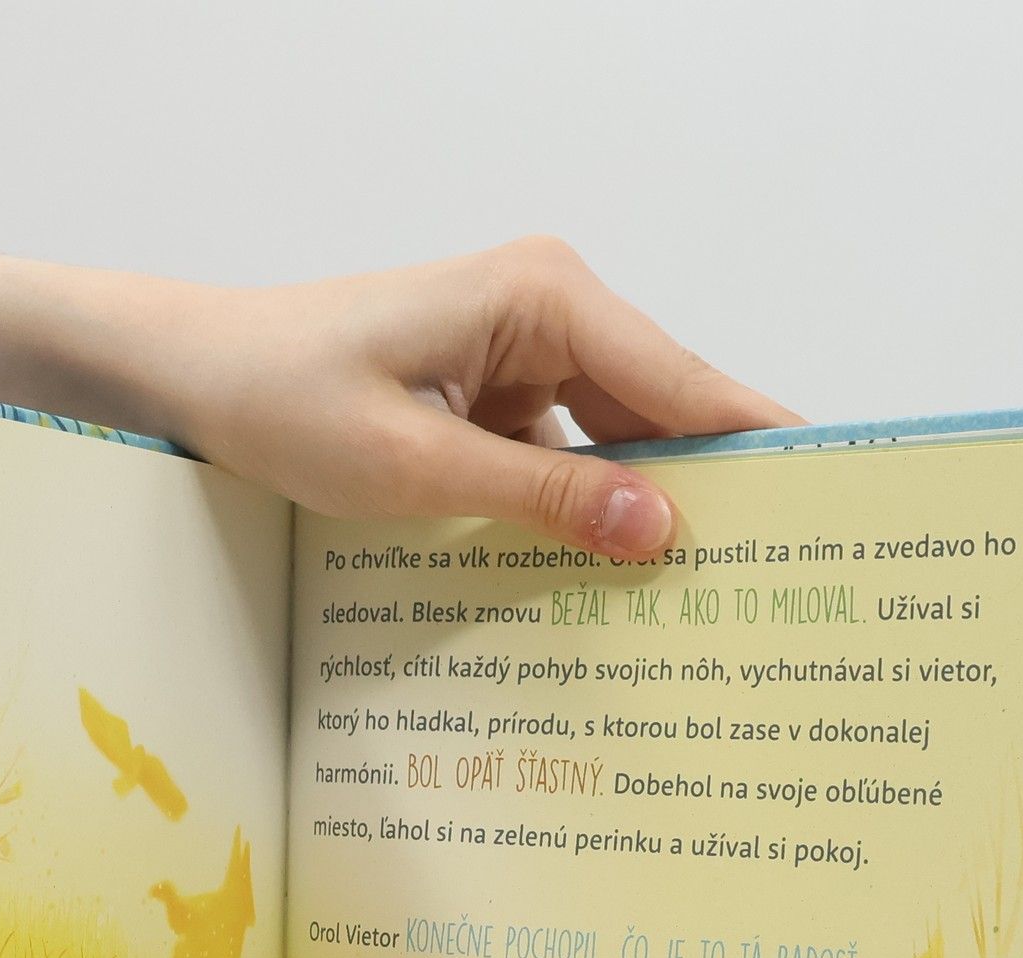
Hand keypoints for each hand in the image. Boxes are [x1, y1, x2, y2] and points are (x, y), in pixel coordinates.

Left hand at [151, 237, 801, 558]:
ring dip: (649, 510)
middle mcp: (551, 309)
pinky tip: (614, 578)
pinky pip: (572, 456)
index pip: (685, 382)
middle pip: (667, 410)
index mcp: (544, 297)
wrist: (195, 377)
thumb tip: (661, 534)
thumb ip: (544, 500)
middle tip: (775, 582)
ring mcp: (526, 350)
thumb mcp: (415, 467)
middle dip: (712, 491)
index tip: (827, 510)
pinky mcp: (499, 393)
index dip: (758, 450)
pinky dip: (589, 511)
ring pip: (624, 439)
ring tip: (711, 596)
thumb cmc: (284, 400)